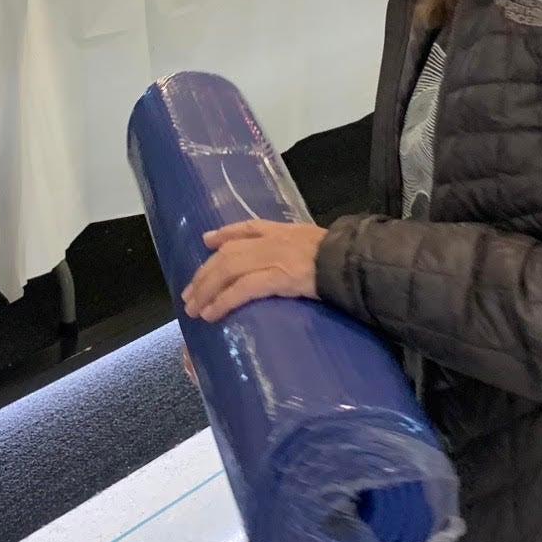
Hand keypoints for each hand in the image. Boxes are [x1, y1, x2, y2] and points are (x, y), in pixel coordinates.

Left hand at [182, 220, 327, 322]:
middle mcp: (272, 241)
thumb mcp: (314, 242)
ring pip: (229, 270)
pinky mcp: (278, 277)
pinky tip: (212, 313)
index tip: (207, 242)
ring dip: (207, 290)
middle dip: (204, 274)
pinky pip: (243, 289)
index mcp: (282, 231)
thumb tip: (286, 260)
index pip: (246, 228)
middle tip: (188, 294)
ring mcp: (273, 257)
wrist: (354, 263)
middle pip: (228, 254)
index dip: (225, 234)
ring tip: (194, 308)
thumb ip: (294, 245)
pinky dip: (224, 300)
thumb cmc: (340, 258)